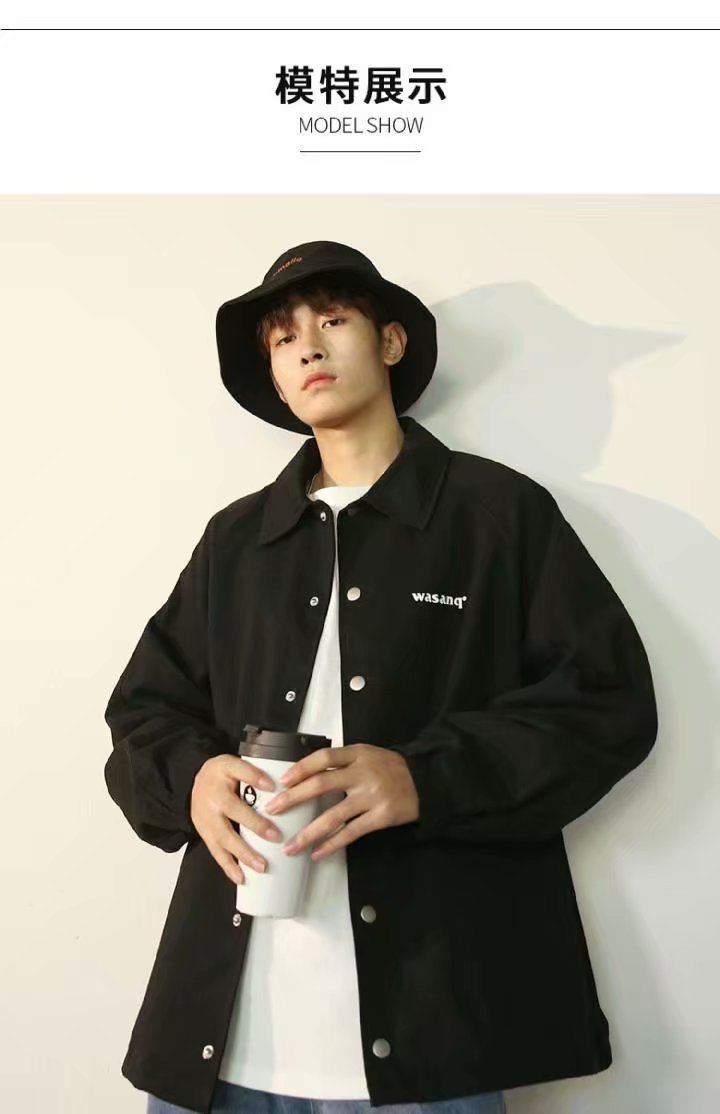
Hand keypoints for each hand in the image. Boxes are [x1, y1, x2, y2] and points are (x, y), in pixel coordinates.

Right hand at [190, 754, 284, 884]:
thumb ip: (255, 772)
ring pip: (224, 837)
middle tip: (275, 836)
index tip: (272, 785)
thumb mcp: (235, 764)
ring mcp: (207, 817)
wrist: (194, 782)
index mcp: (223, 771)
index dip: (255, 777)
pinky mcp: (204, 833)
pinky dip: (229, 866)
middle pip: (233, 809)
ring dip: (243, 853)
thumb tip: (283, 787)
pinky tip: (241, 877)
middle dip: (255, 824)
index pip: (240, 771)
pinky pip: (216, 852)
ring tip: (261, 866)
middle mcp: (213, 795)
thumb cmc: (222, 775)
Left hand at [263, 743, 419, 859]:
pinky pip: (351, 833)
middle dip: (293, 798)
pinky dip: (332, 844)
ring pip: (333, 815)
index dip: (301, 768)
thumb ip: (342, 761)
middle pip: (322, 784)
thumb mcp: (368, 754)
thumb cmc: (390, 769)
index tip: (283, 781)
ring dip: (308, 833)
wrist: (425, 784)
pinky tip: (317, 853)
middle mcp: (363, 773)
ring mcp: (371, 796)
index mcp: (358, 754)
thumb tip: (307, 774)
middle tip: (273, 810)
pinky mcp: (380, 817)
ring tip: (290, 847)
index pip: (324, 757)